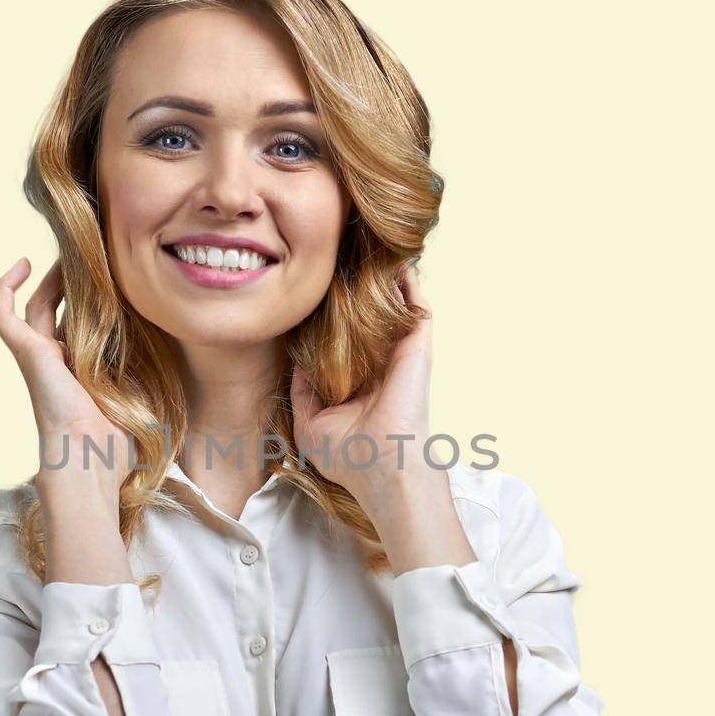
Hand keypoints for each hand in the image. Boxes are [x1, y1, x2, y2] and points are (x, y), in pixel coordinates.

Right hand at [0, 257, 131, 491]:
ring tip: (68, 253)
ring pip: (35, 306)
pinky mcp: (26, 352)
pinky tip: (23, 263)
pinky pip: (4, 315)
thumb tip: (167, 332)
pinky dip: (5, 288)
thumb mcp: (142, 391)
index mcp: (82, 372)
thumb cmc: (117, 439)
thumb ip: (147, 364)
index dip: (92, 303)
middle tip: (91, 258)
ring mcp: (38, 356)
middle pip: (58, 311)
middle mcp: (57, 362)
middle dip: (71, 283)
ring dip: (50, 278)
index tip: (112, 280)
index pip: (82, 328)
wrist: (90, 459)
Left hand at [288, 260, 446, 513]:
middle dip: (354, 290)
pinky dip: (404, 279)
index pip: (344, 339)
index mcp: (359, 382)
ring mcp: (401, 351)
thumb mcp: (310, 422)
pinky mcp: (417, 343)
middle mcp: (381, 363)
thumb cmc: (349, 455)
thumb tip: (297, 362)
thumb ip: (303, 391)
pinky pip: (414, 301)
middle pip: (368, 317)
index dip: (329, 316)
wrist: (383, 467)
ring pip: (392, 304)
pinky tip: (389, 256)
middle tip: (335, 260)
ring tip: (361, 248)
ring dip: (380, 278)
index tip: (312, 292)